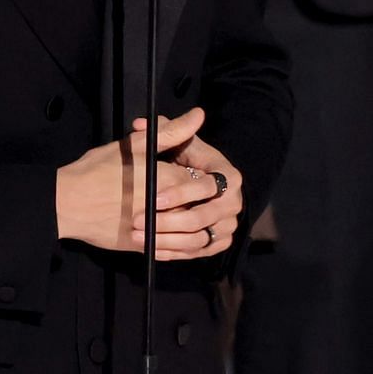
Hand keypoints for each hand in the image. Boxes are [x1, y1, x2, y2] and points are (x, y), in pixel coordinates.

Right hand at [56, 108, 204, 252]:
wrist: (67, 203)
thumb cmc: (97, 170)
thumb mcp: (134, 146)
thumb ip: (171, 132)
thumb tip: (198, 115)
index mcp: (171, 180)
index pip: (206, 181)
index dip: (198, 176)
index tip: (185, 173)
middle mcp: (172, 209)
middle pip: (201, 207)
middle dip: (196, 202)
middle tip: (179, 195)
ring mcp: (162, 232)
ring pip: (193, 233)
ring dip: (189, 225)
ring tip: (173, 214)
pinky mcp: (149, 250)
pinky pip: (177, 251)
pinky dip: (178, 244)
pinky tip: (166, 233)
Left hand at [137, 118, 244, 261]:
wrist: (180, 185)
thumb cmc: (175, 158)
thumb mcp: (170, 142)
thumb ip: (161, 131)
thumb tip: (142, 121)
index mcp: (227, 175)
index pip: (208, 186)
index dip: (182, 193)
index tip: (154, 199)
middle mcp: (233, 202)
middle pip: (204, 217)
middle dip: (170, 221)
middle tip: (139, 221)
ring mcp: (227, 224)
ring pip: (199, 238)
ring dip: (168, 240)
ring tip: (139, 236)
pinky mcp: (218, 242)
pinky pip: (198, 251)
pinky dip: (174, 252)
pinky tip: (150, 248)